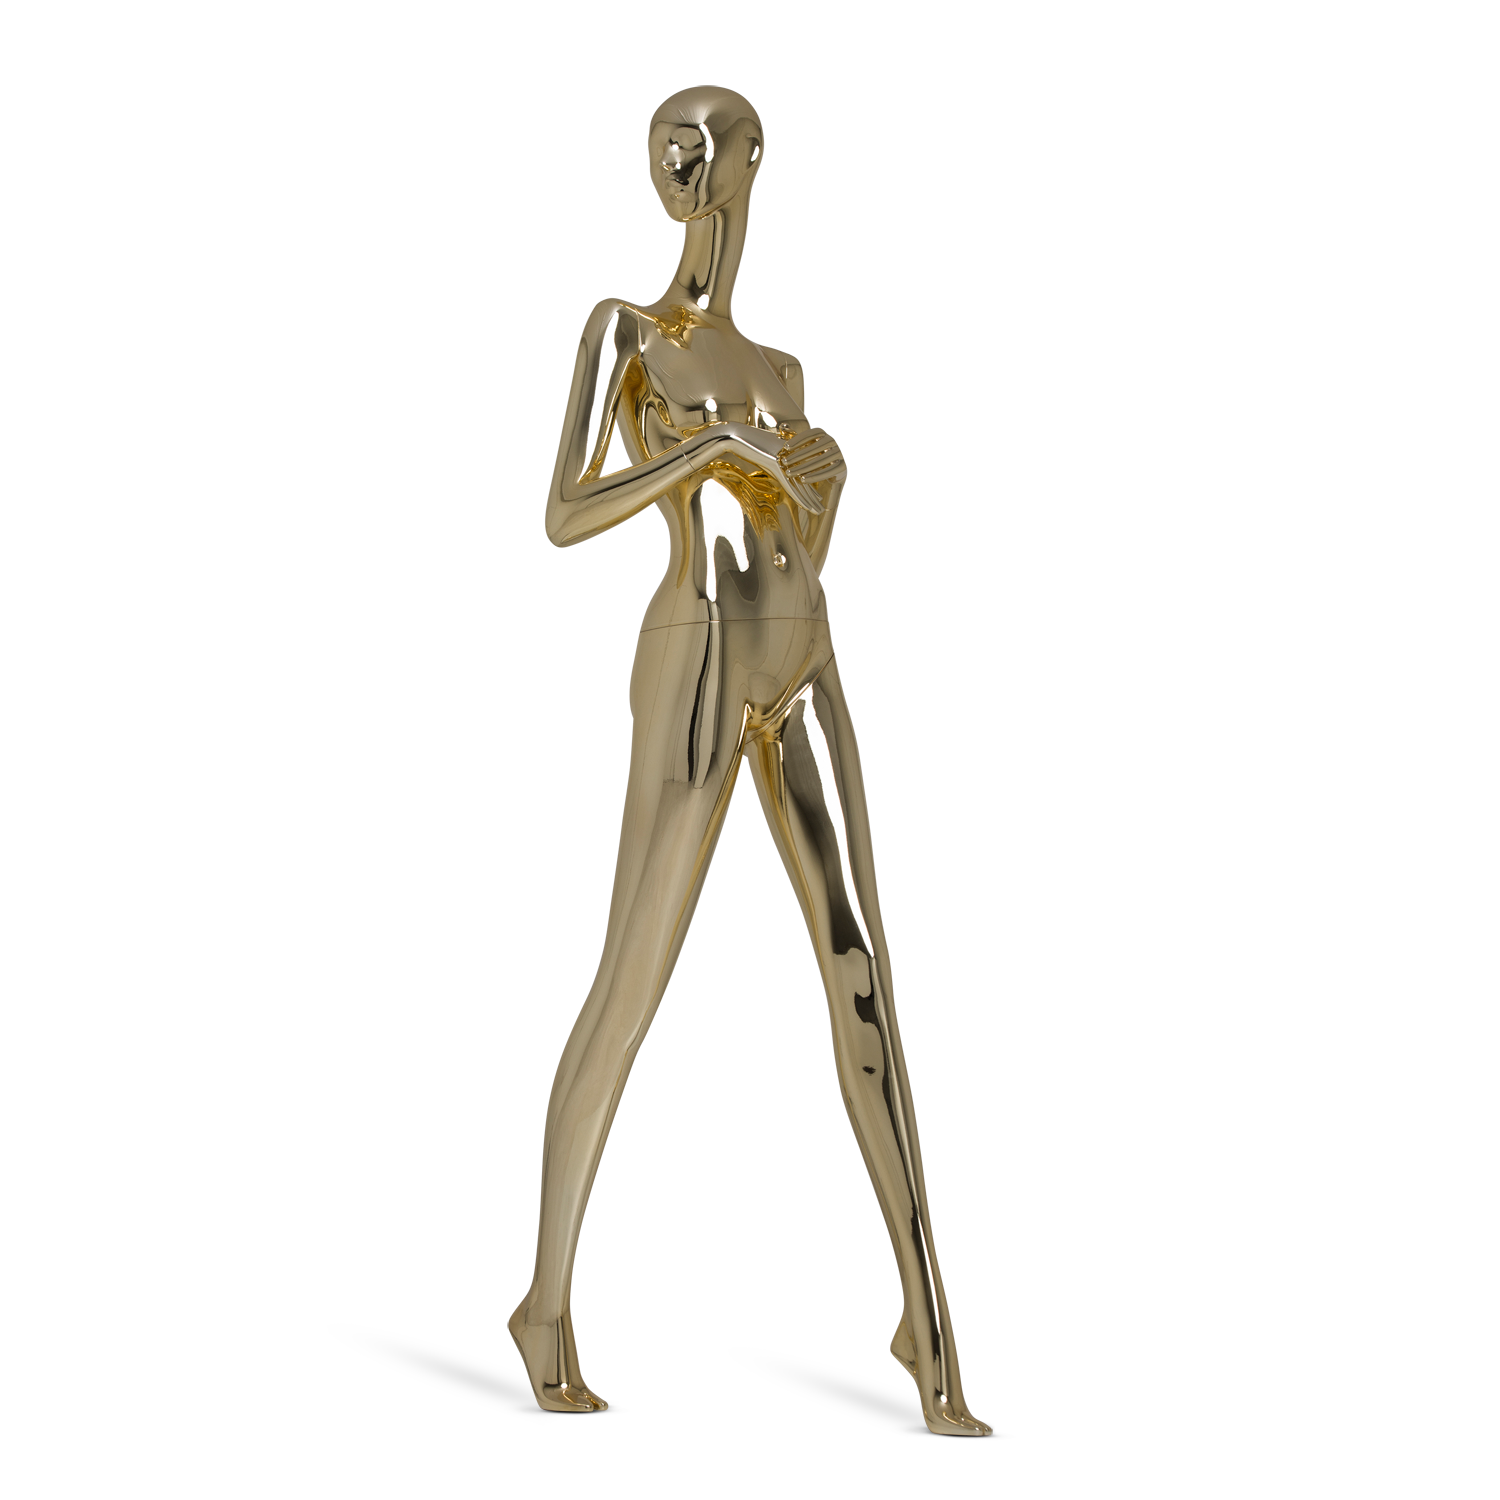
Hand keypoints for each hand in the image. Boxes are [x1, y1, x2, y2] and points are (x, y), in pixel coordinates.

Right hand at [692, 423, 842, 515]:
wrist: (734, 435)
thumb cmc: (742, 442)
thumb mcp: (756, 452)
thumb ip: (764, 459)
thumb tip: (766, 465)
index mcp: (783, 456)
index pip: (798, 475)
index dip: (806, 487)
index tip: (814, 496)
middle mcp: (786, 458)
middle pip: (802, 480)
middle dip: (811, 494)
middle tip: (821, 506)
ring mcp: (782, 461)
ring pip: (799, 484)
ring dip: (809, 498)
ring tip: (818, 510)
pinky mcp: (776, 464)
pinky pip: (789, 484)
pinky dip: (798, 496)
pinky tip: (806, 505)